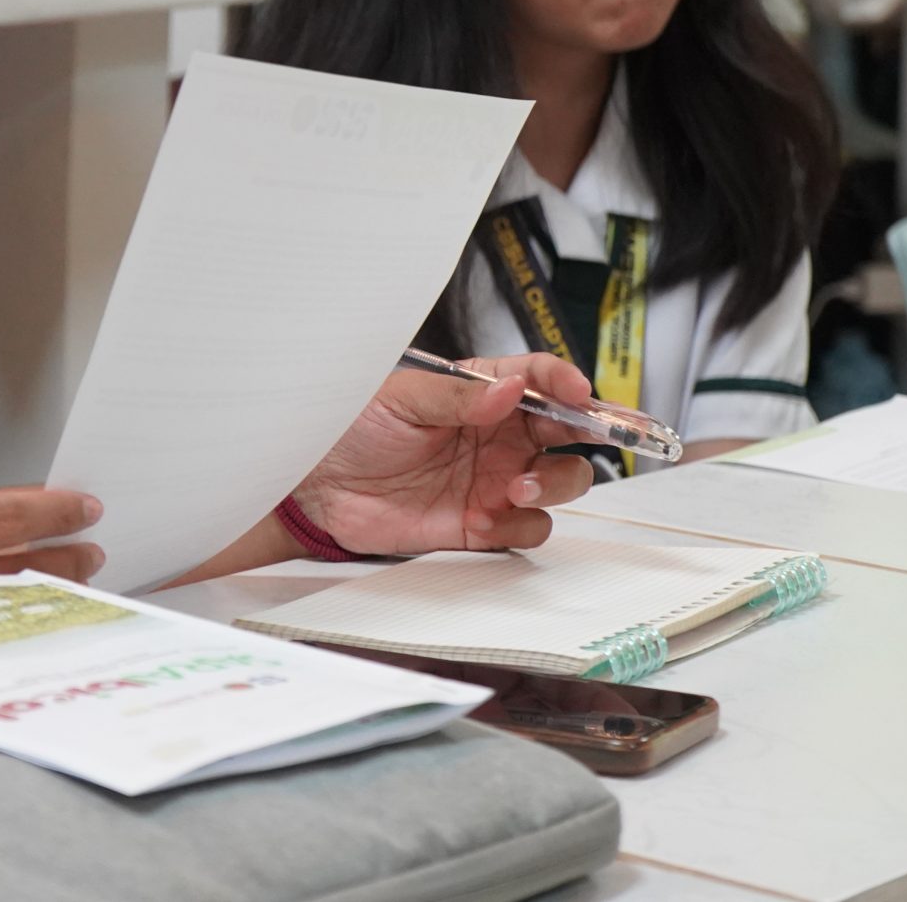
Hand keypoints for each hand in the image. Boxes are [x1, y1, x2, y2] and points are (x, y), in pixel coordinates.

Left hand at [294, 354, 597, 554]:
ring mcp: (495, 480)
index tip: (578, 392)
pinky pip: (528, 528)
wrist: (319, 487)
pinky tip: (482, 519)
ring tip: (513, 489)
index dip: (566, 382)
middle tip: (577, 439)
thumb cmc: (352, 429)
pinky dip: (518, 526)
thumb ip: (460, 397)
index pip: (539, 378)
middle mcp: (498, 435)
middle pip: (569, 431)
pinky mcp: (483, 523)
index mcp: (481, 393)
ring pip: (562, 481)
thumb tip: (512, 389)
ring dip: (553, 485)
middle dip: (587, 434)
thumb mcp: (402, 398)